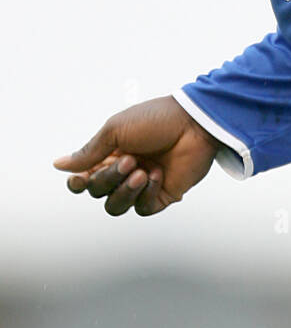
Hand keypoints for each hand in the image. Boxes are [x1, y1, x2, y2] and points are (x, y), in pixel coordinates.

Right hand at [53, 95, 220, 216]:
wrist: (195, 124)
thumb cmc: (157, 120)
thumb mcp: (116, 130)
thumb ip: (89, 152)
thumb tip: (59, 165)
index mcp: (109, 154)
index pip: (84, 179)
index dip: (79, 183)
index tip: (81, 178)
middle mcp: (123, 171)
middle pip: (98, 192)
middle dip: (109, 178)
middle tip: (130, 160)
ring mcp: (142, 184)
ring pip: (116, 205)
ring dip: (125, 191)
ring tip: (141, 171)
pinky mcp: (161, 195)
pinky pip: (142, 207)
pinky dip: (147, 193)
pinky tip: (157, 175)